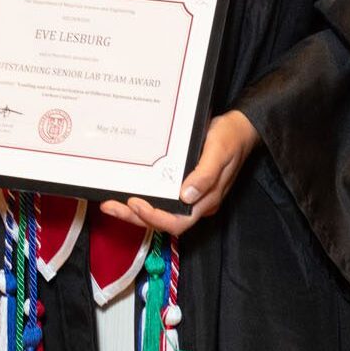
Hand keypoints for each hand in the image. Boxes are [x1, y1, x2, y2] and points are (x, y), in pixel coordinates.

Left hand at [99, 109, 257, 236]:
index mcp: (206, 200)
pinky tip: (126, 191)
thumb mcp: (219, 152)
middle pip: (163, 221)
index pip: (178, 221)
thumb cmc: (231, 139)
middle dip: (135, 217)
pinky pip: (161, 198)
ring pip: (159, 212)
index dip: (154, 217)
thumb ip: (205, 175)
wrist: (239, 129)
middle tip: (110, 206)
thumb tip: (186, 195)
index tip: (134, 204)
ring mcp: (189, 196)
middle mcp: (196, 203)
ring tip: (111, 203)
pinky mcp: (182, 186)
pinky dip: (143, 198)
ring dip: (134, 212)